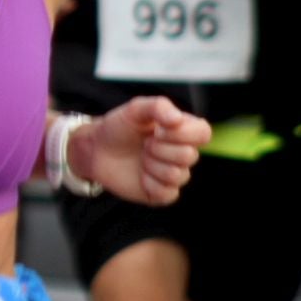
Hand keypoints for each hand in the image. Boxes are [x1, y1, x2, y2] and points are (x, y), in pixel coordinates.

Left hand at [70, 96, 209, 205]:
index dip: (183, 133)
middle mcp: (182, 152)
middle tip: (144, 144)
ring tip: (141, 158)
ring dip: (152, 165)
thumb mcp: (135, 109)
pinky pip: (167, 193)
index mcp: (182, 130)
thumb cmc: (118, 127)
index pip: (203, 133)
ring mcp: (174, 174)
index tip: (158, 130)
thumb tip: (177, 118)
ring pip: (177, 175)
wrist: (96, 150)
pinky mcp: (163, 193)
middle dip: (159, 149)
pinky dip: (149, 183)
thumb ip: (158, 107)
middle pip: (190, 156)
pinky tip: (140, 175)